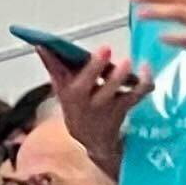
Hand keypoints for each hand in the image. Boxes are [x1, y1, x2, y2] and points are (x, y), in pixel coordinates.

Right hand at [37, 41, 143, 178]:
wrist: (93, 140)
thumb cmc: (77, 107)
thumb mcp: (61, 89)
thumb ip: (53, 67)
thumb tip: (40, 45)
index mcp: (70, 92)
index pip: (61, 73)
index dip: (55, 60)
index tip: (54, 45)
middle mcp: (87, 100)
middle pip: (90, 81)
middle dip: (96, 66)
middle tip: (105, 49)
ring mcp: (107, 106)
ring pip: (115, 89)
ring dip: (122, 76)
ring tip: (126, 62)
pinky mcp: (124, 107)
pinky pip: (137, 94)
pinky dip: (144, 82)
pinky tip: (145, 68)